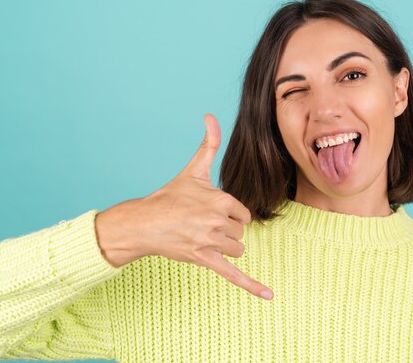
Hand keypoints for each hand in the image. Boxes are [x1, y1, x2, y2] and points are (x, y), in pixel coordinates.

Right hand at [95, 114, 273, 299]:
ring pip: (238, 249)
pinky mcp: (205, 260)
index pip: (243, 214)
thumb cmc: (169, 197)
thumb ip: (208, 144)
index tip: (209, 213)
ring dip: (225, 247)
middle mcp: (218, 220)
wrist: (143, 224)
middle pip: (240, 232)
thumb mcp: (193, 170)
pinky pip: (234, 275)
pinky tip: (269, 297)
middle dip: (225, 231)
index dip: (228, 215)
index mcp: (220, 199)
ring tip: (201, 239)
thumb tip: (211, 116)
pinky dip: (252, 286)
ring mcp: (212, 241)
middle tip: (201, 226)